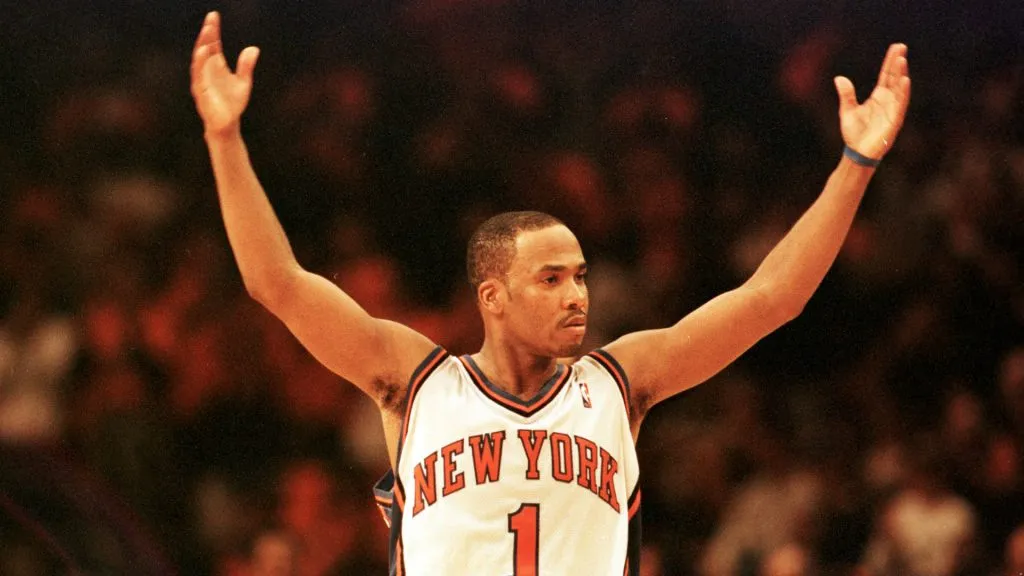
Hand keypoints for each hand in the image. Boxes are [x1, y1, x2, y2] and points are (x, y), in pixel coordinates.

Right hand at [190, 11, 259, 137]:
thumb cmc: (233, 103)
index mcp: (216, 66)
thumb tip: (253, 48)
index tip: (214, 16)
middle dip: (207, 34)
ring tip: (206, 32)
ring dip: (202, 45)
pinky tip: (204, 52)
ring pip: (199, 60)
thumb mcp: (244, 82)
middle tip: (210, 20)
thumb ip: (246, 66)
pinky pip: (198, 75)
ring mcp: (202, 80)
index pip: (213, 44)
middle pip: (204, 48)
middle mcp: (206, 70)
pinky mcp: (200, 91)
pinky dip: (200, 63)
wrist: (227, 124)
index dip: (213, 30)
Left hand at [834, 43, 910, 159]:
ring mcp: (892, 109)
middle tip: (901, 46)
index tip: (896, 47)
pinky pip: (900, 104)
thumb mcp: (847, 111)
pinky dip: (903, 92)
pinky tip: (905, 80)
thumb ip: (846, 95)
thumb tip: (839, 78)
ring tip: (902, 60)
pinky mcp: (894, 120)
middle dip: (898, 63)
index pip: (886, 75)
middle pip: (894, 78)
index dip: (890, 62)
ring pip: (899, 88)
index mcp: (878, 97)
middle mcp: (888, 101)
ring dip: (901, 74)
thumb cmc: (854, 133)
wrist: (857, 153)